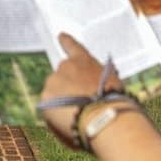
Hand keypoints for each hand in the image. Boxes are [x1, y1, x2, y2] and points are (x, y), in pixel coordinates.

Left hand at [40, 33, 107, 148]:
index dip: (66, 41)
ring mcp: (54, 80)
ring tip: (80, 120)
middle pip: (63, 79)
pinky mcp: (45, 96)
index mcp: (85, 61)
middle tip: (81, 108)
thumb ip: (99, 81)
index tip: (60, 35)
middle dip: (68, 91)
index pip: (73, 47)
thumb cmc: (115, 102)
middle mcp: (66, 66)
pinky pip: (50, 110)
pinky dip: (57, 118)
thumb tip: (93, 89)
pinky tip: (71, 126)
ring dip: (62, 105)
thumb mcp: (112, 84)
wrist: (106, 115)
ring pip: (55, 95)